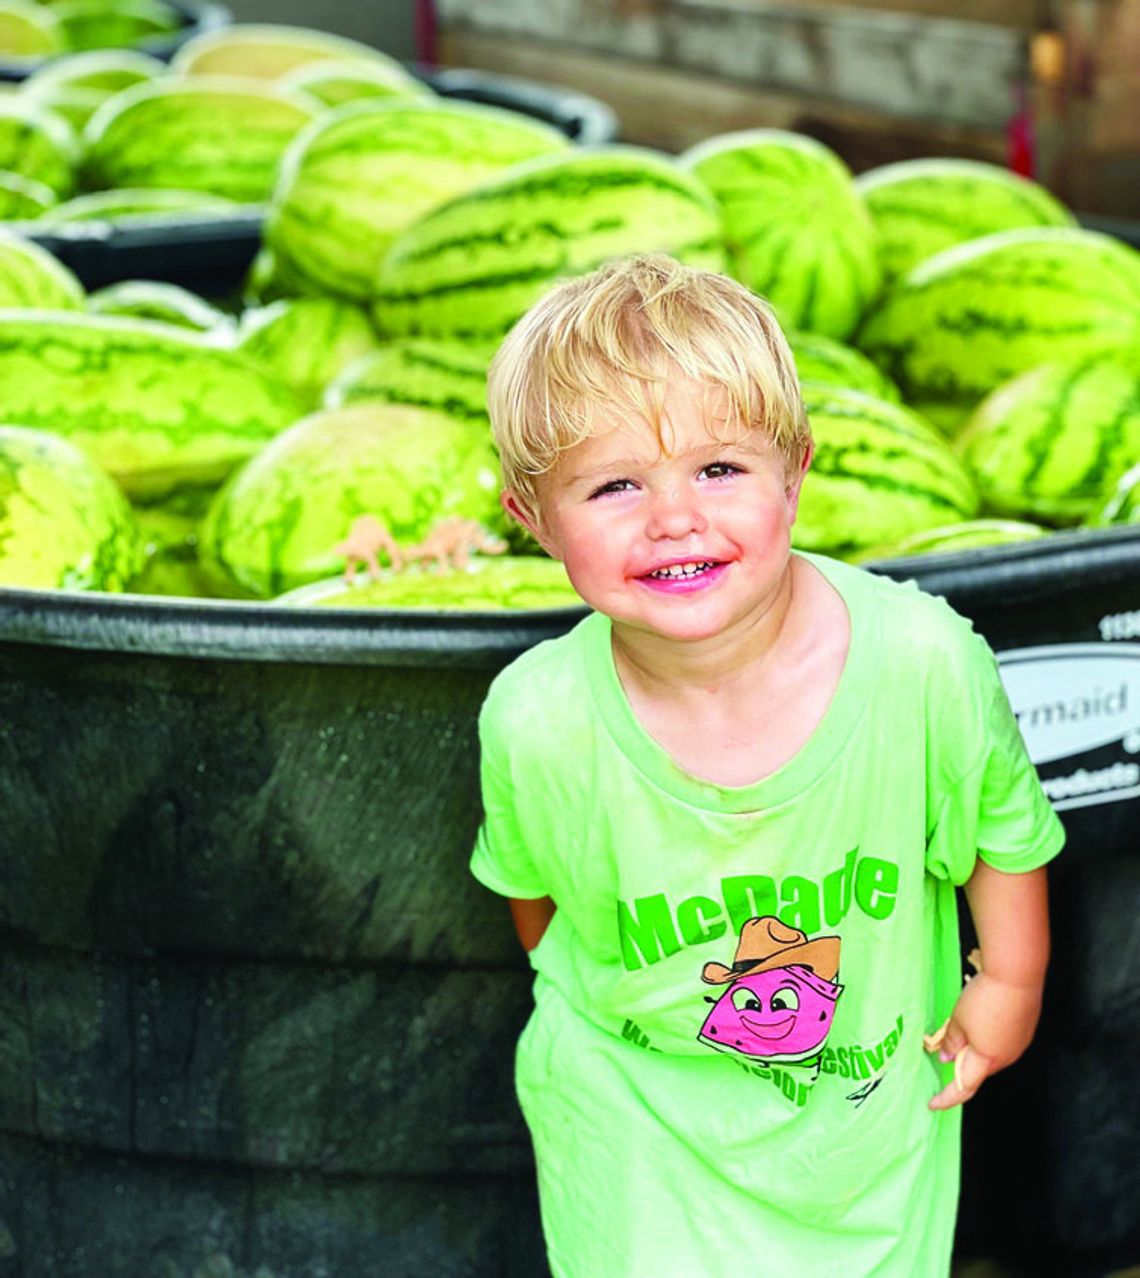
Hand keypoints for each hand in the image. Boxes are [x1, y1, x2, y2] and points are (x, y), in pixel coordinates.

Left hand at [926, 970, 1042, 1110]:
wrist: (1016, 974)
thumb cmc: (986, 998)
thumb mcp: (959, 1020)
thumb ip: (951, 1041)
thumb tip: (946, 1056)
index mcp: (987, 1059)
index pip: (964, 1087)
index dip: (947, 1097)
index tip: (933, 1103)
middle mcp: (1006, 1057)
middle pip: (978, 1071)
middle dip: (959, 1068)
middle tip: (940, 1057)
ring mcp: (1018, 1043)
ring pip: (990, 1056)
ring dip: (973, 1052)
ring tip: (957, 1035)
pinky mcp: (1024, 1028)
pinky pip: (1001, 1042)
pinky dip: (986, 1040)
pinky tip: (978, 1023)